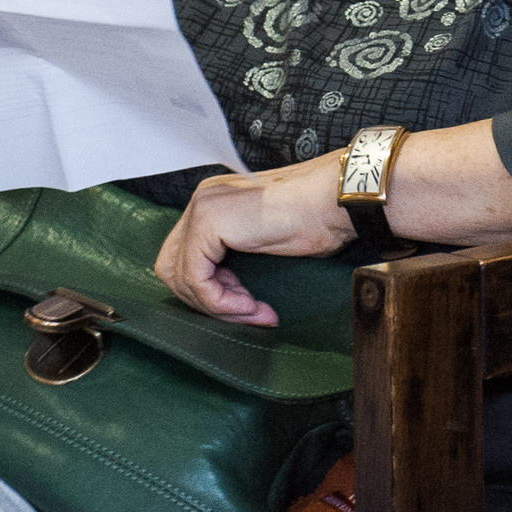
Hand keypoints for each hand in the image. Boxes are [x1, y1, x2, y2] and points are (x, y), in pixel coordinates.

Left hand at [153, 155, 354, 325]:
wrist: (337, 200)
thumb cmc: (317, 218)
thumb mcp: (265, 240)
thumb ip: (236, 258)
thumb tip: (222, 295)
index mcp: (214, 203)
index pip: (187, 257)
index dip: (213, 290)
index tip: (249, 305)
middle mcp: (201, 201)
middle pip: (174, 267)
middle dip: (208, 300)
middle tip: (248, 311)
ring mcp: (201, 209)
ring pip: (180, 277)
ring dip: (215, 305)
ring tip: (252, 311)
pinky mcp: (207, 224)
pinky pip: (195, 279)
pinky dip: (219, 301)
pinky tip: (249, 305)